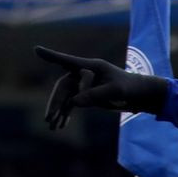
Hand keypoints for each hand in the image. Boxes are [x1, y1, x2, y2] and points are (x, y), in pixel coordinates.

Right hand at [35, 46, 168, 128]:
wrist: (140, 95)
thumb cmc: (131, 88)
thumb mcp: (116, 91)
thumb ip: (96, 95)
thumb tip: (74, 103)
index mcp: (91, 66)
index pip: (68, 61)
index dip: (51, 56)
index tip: (36, 49)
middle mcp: (84, 74)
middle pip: (63, 87)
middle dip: (55, 103)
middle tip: (48, 118)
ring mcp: (84, 85)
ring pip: (66, 98)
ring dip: (58, 111)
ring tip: (52, 126)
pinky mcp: (87, 96)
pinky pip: (72, 104)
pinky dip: (66, 114)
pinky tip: (60, 125)